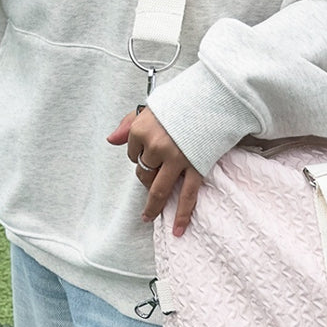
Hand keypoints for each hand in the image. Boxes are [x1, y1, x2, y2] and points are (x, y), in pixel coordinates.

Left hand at [107, 108, 202, 237]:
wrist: (215, 97)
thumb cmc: (183, 100)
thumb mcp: (151, 107)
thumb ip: (127, 124)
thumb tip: (111, 140)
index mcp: (141, 130)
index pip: (132, 152)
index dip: (140, 153)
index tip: (150, 148)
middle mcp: (156, 146)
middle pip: (143, 172)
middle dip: (147, 176)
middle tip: (154, 175)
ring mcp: (176, 159)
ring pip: (158, 188)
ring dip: (153, 205)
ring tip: (149, 215)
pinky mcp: (196, 167)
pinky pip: (187, 196)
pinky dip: (182, 214)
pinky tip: (177, 228)